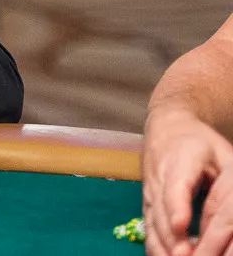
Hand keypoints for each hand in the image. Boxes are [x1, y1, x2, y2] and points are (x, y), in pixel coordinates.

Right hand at [143, 108, 232, 255]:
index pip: (175, 187)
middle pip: (161, 211)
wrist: (167, 129)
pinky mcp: (147, 204)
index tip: (181, 226)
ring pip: (152, 222)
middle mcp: (159, 178)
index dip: (177, 208)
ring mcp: (149, 192)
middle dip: (172, 238)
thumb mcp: (224, 156)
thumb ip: (228, 186)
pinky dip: (156, 247)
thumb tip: (230, 216)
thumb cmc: (200, 143)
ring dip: (163, 246)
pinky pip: (149, 229)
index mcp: (180, 160)